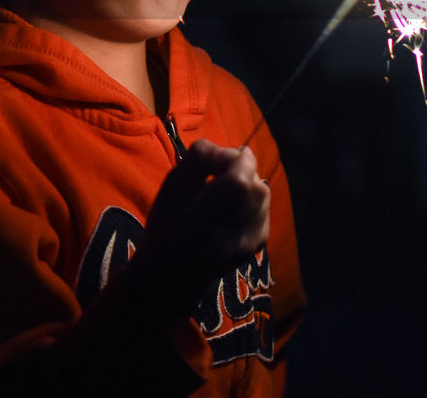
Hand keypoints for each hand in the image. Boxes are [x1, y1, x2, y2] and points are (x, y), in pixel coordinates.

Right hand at [138, 140, 270, 304]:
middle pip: (253, 177)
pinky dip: (246, 205)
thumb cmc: (166, 225)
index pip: (241, 162)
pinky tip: (226, 216)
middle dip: (234, 172)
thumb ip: (203, 156)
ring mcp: (257, 233)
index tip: (204, 168)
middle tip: (208, 185)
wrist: (172, 274)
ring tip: (217, 202)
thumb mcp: (174, 182)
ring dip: (242, 188)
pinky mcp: (260, 242)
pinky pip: (260, 209)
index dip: (223, 158)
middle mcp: (249, 216)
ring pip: (259, 192)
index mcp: (226, 199)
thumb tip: (232, 151)